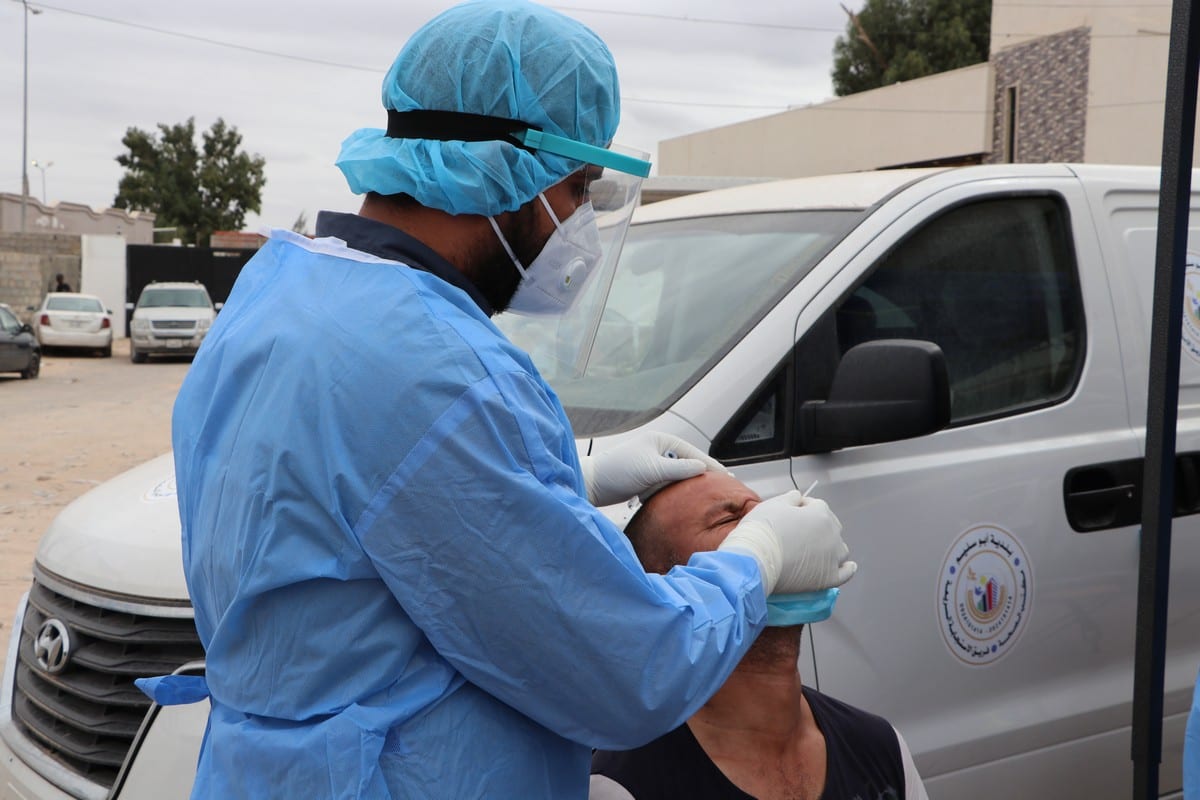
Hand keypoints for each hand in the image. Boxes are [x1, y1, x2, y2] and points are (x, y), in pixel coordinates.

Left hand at [581, 431, 725, 506]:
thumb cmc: (618, 472)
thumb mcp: (652, 470)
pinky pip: (667, 485)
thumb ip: (678, 469)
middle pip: (688, 464)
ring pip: (678, 476)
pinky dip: (674, 492)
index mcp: (662, 440)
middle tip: (723, 489)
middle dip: (702, 477)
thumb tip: (703, 468)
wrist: (593, 484)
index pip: (694, 454)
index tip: (729, 478)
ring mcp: (652, 463)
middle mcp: (659, 449)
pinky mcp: (646, 477)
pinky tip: (683, 502)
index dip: (712, 466)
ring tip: (706, 497)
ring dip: (687, 486)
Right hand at [717, 490, 855, 595]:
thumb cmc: (762, 530)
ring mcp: (832, 558)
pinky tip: (849, 566)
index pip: (817, 505)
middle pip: (831, 526)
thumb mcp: (773, 504)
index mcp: (820, 514)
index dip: (803, 508)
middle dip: (818, 527)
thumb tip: (798, 497)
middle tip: (800, 533)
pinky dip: (848, 569)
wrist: (755, 561)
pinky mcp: (828, 578)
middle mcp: (832, 535)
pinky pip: (845, 573)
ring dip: (832, 546)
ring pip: (840, 549)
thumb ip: (790, 497)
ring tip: (818, 550)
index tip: (792, 513)